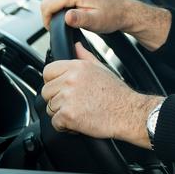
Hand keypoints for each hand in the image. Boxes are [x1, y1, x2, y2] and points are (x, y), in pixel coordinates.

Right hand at [40, 0, 170, 49]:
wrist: (124, 11)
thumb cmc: (113, 16)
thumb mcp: (96, 21)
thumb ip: (79, 19)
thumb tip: (66, 17)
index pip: (47, 4)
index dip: (47, 20)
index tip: (54, 29)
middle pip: (48, 0)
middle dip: (51, 16)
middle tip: (63, 27)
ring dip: (56, 12)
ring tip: (71, 21)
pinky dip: (62, 8)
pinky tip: (72, 15)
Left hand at [41, 43, 163, 148]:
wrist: (128, 113)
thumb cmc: (117, 93)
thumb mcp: (102, 68)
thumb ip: (84, 56)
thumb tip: (76, 46)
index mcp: (77, 67)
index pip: (48, 71)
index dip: (53, 82)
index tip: (62, 89)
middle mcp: (71, 80)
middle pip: (46, 91)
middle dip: (57, 100)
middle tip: (74, 103)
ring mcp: (68, 98)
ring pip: (50, 108)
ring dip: (61, 113)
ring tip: (79, 111)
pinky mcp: (68, 115)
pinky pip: (55, 123)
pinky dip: (65, 126)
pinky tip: (79, 121)